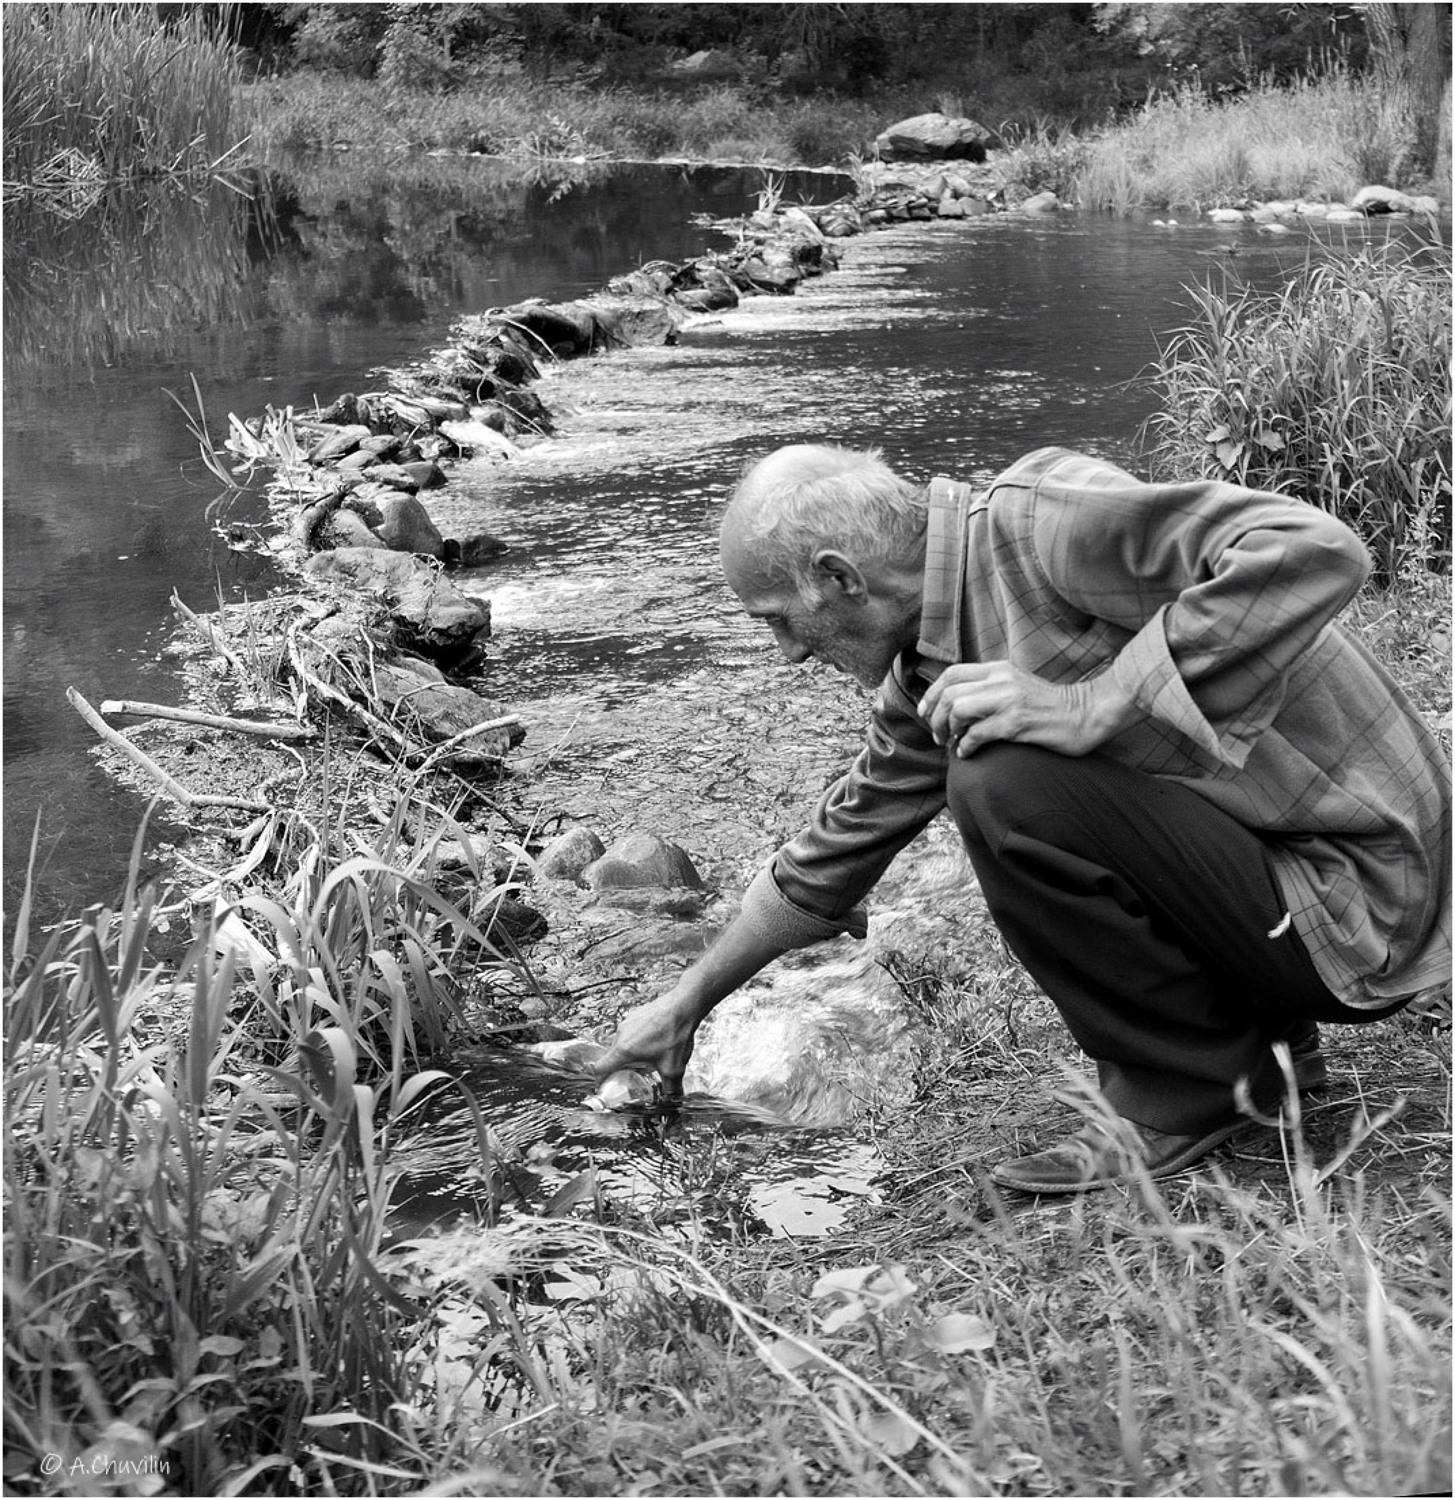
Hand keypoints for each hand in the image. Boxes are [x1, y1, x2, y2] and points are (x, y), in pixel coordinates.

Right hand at [592, 993, 703, 1096]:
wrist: (684, 1005)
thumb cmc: (675, 1034)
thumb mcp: (673, 1068)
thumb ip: (671, 1088)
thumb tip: (673, 1098)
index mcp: (624, 1050)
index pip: (600, 1069)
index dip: (600, 1081)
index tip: (606, 1087)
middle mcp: (621, 1034)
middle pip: (612, 1057)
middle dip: (620, 1068)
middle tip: (633, 1076)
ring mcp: (627, 1022)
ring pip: (621, 1043)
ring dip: (630, 1053)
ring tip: (648, 1058)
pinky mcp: (636, 1014)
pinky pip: (630, 1032)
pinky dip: (637, 1040)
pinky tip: (655, 1042)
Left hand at [917, 661, 1138, 757]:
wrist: (1085, 713)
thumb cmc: (1049, 705)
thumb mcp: (1015, 685)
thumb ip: (989, 688)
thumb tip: (955, 704)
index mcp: (999, 669)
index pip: (951, 673)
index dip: (932, 693)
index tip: (925, 712)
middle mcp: (1002, 680)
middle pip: (949, 693)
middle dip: (935, 717)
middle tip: (937, 734)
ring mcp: (1009, 700)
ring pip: (959, 710)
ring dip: (948, 730)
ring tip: (951, 743)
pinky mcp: (1017, 722)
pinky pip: (977, 734)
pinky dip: (965, 746)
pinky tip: (966, 753)